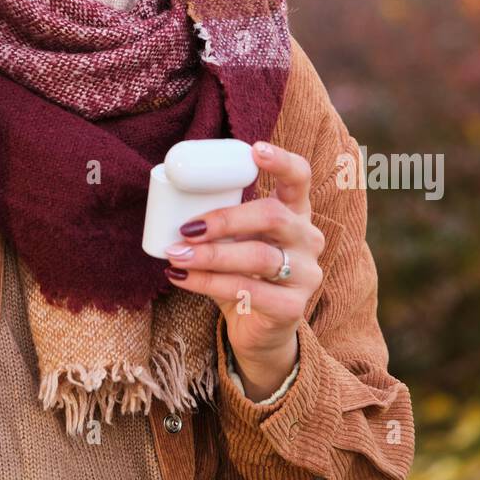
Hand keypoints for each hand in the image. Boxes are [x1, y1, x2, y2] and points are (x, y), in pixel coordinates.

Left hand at [162, 141, 324, 388]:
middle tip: (188, 227)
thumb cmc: (243, 274)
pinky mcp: (292, 307)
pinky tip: (182, 278)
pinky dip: (208, 283)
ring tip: (176, 255)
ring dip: (211, 255)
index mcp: (295, 213)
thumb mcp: (235, 241)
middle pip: (273, 216)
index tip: (255, 150)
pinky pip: (248, 290)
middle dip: (226, 219)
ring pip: (258, 256)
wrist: (260, 329)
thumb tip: (171, 206)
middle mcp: (308, 239)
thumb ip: (218, 223)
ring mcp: (306, 273)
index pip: (299, 178)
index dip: (282, 161)